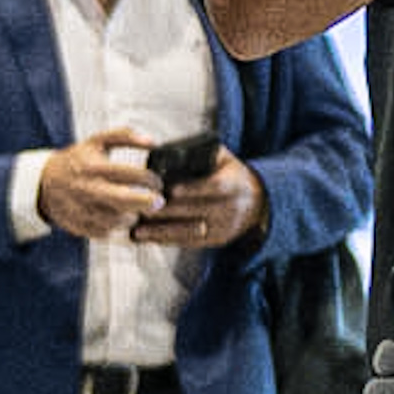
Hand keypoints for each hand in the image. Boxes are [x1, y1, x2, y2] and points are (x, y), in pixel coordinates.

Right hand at [35, 130, 166, 242]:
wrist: (44, 183)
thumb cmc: (77, 161)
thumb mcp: (97, 141)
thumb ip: (125, 136)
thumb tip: (153, 142)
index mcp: (94, 167)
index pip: (129, 174)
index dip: (149, 179)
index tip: (156, 182)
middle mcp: (87, 189)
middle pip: (123, 200)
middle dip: (146, 202)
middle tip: (158, 202)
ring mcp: (82, 210)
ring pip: (116, 220)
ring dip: (132, 216)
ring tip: (136, 209)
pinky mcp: (79, 226)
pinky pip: (106, 232)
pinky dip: (117, 228)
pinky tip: (121, 218)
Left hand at [132, 150, 263, 247]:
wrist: (257, 203)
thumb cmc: (231, 175)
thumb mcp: (225, 160)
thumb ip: (205, 153)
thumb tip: (175, 150)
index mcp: (235, 184)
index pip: (216, 187)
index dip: (194, 189)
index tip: (171, 189)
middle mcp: (232, 208)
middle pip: (197, 211)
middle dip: (168, 211)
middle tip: (141, 208)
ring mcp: (224, 227)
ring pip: (190, 232)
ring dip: (162, 232)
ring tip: (137, 230)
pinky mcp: (216, 241)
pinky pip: (189, 243)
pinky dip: (166, 241)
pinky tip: (146, 238)